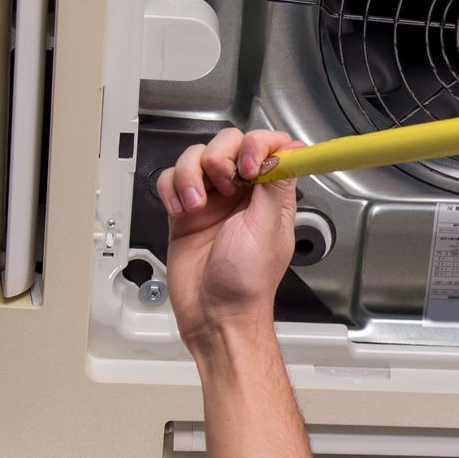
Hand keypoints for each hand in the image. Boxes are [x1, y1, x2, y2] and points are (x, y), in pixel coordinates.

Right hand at [156, 127, 301, 354]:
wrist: (214, 314)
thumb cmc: (247, 283)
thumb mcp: (268, 229)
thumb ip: (274, 185)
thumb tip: (286, 151)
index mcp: (271, 196)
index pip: (270, 147)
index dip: (258, 144)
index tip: (250, 166)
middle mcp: (242, 194)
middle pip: (228, 143)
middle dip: (220, 157)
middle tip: (223, 185)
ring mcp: (212, 200)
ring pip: (196, 157)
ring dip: (191, 174)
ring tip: (196, 205)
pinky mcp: (185, 210)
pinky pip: (172, 179)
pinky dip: (172, 189)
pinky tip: (181, 210)